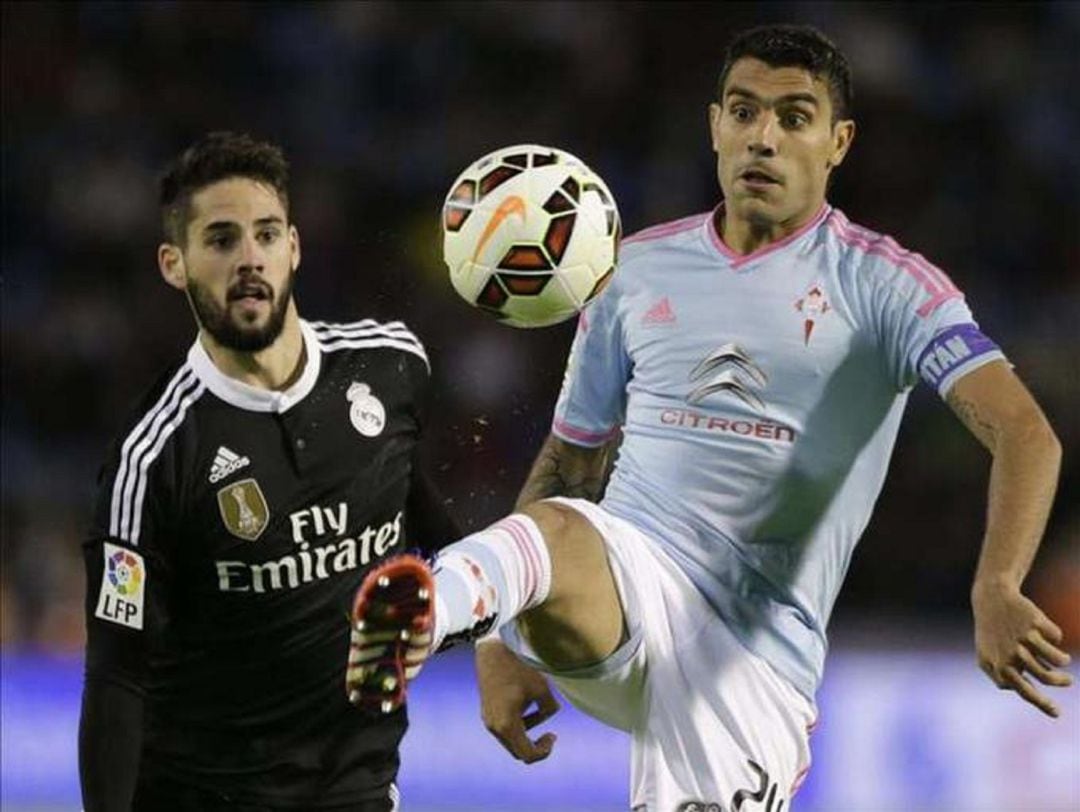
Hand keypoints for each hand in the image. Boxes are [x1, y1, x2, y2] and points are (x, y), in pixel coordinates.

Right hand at [475, 639, 559, 762]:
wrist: (493, 650)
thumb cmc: (518, 667)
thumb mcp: (542, 688)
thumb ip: (549, 708)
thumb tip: (551, 713)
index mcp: (507, 724)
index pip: (527, 754)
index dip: (544, 751)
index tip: (553, 736)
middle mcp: (494, 726)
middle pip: (517, 751)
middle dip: (536, 746)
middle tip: (551, 735)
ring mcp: (488, 719)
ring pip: (511, 739)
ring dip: (527, 732)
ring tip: (539, 709)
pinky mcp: (487, 711)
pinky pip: (504, 727)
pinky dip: (518, 723)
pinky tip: (527, 703)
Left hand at [972, 580, 1072, 716]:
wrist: (990, 600)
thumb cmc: (990, 634)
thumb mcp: (986, 657)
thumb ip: (999, 678)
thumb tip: (1017, 691)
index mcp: (1000, 666)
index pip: (1026, 692)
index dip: (1043, 704)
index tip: (1057, 713)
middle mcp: (1013, 653)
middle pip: (1047, 677)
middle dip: (1062, 681)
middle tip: (1068, 681)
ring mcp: (1024, 637)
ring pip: (1057, 659)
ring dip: (1063, 661)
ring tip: (1063, 659)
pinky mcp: (1034, 621)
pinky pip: (1055, 636)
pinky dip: (1055, 637)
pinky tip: (1047, 634)